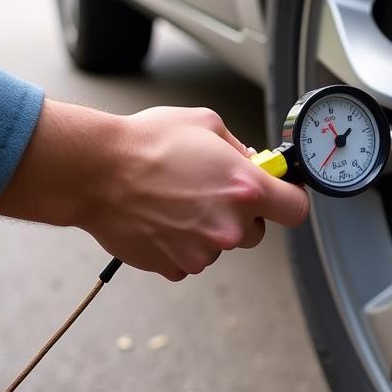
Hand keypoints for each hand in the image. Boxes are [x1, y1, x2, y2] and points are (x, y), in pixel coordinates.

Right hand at [0, 101, 308, 280]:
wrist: (96, 172)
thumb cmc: (146, 144)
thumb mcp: (206, 124)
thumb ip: (239, 148)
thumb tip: (253, 162)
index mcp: (245, 189)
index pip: (295, 210)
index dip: (289, 199)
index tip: (280, 194)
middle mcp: (228, 226)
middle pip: (256, 232)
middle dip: (241, 214)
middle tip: (213, 192)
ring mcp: (202, 251)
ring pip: (220, 245)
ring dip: (208, 228)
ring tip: (177, 200)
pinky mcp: (175, 267)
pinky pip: (190, 258)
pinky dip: (181, 243)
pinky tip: (162, 217)